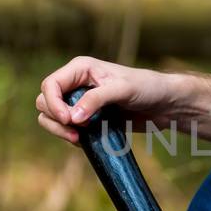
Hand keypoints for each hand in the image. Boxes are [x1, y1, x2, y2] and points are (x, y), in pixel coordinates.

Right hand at [35, 56, 182, 143]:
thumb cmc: (147, 88)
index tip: (69, 120)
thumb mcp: (122, 90)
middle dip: (55, 119)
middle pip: (44, 102)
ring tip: (79, 138)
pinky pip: (67, 129)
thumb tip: (72, 117)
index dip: (53, 104)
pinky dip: (70, 137)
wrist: (165, 104)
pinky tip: (86, 141)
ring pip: (51, 118)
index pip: (50, 85)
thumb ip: (96, 100)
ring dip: (60, 130)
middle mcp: (76, 84)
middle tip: (77, 131)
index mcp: (80, 69)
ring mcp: (80, 102)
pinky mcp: (87, 119)